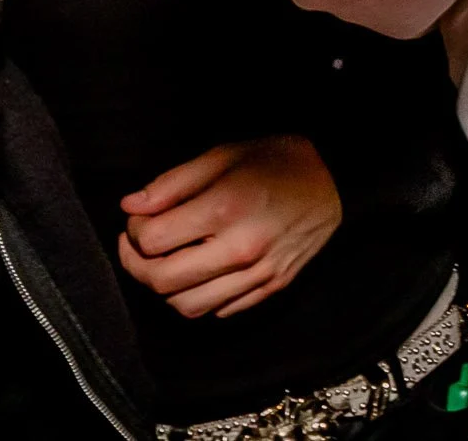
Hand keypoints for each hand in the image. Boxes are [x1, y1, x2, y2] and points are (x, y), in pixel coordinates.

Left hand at [117, 136, 341, 318]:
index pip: (152, 240)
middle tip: (137, 245)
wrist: (336, 179)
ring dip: (165, 288)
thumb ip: (172, 183)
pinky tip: (200, 271)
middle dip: (136, 265)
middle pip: (162, 280)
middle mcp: (240, 248)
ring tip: (167, 261)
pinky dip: (198, 297)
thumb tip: (131, 206)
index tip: (138, 218)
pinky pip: (219, 310)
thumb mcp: (223, 156)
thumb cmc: (278, 161)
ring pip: (187, 306)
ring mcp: (258, 274)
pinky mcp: (271, 287)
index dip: (133, 230)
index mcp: (225, 208)